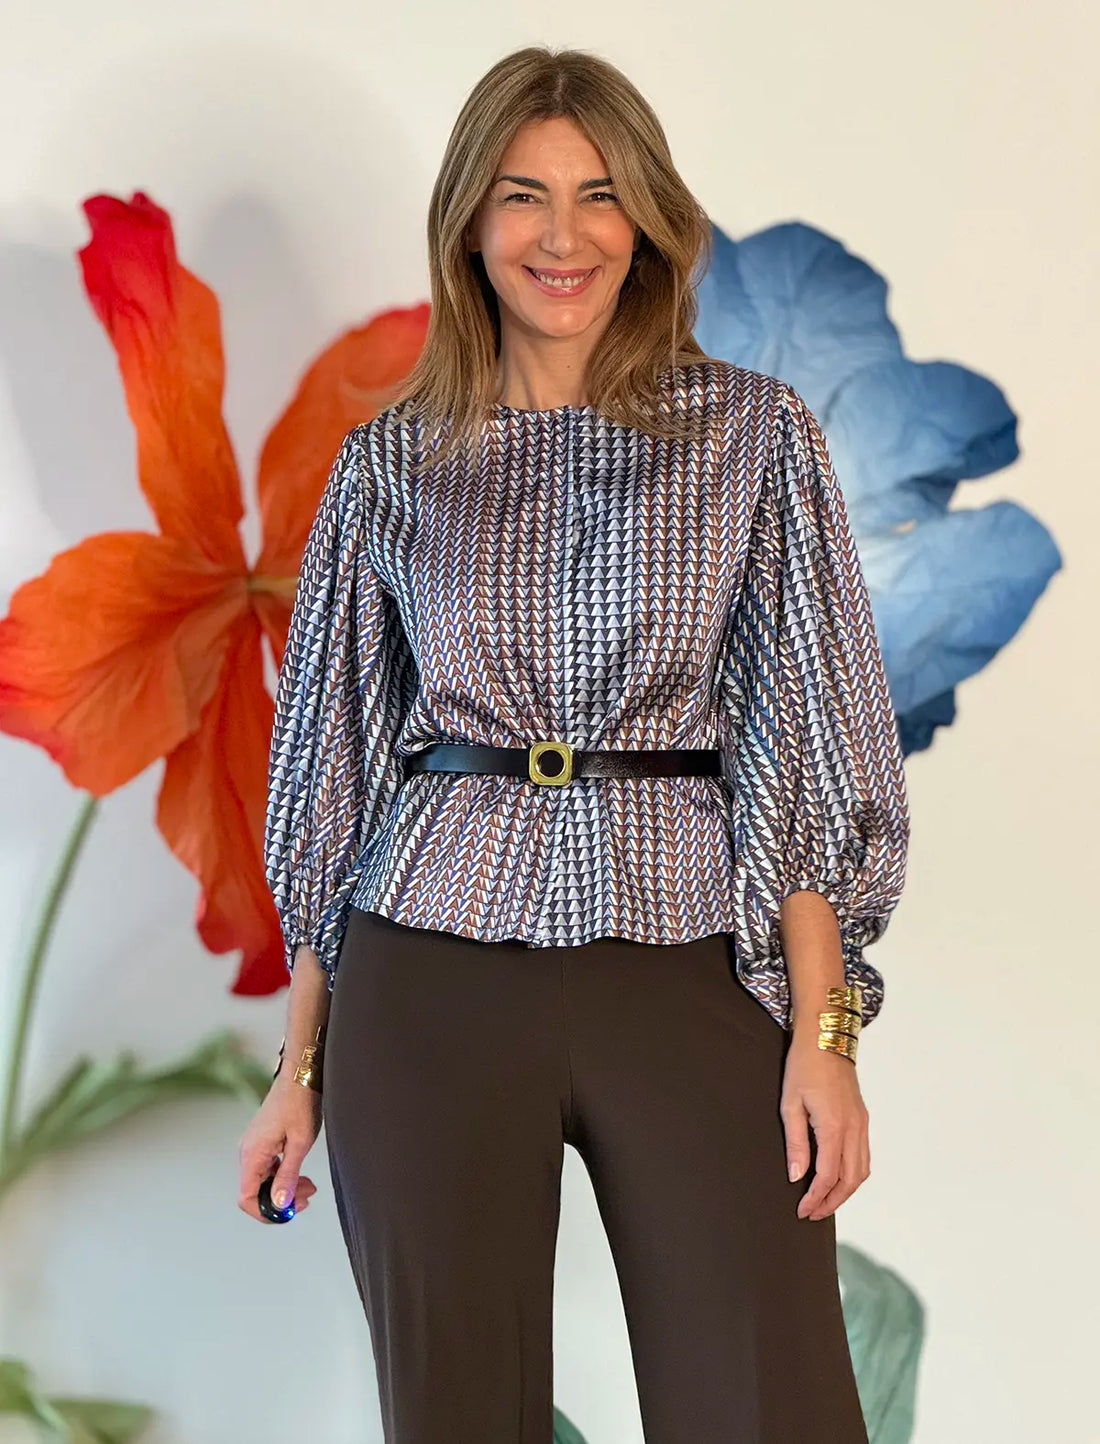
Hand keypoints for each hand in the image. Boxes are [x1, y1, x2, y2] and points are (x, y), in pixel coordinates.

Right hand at [237, 1075, 322, 1222]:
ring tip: (309, 1186)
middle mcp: (248, 1152)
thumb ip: (288, 1175)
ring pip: (264, 1180)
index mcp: (252, 1154)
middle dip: (281, 1200)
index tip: (288, 1213)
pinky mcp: (262, 1141)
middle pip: (256, 1190)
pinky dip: (283, 1174)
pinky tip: (301, 1174)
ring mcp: (254, 1146)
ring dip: (285, 1188)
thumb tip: (279, 1205)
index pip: (247, 1198)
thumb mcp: (299, 1143)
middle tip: (307, 1197)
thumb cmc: (300, 1103)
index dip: (266, 1212)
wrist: (300, 1075)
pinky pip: (268, 1168)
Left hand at [780, 1027, 869, 1219]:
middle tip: (812, 1214)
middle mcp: (853, 1128)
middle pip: (850, 1180)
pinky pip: (864, 1156)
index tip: (802, 1211)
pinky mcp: (863, 1118)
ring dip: (845, 1191)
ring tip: (824, 1202)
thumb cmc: (804, 1065)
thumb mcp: (790, 1103)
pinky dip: (853, 1174)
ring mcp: (862, 1123)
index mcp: (834, 1126)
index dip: (816, 1198)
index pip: (827, 1176)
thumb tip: (796, 1176)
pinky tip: (838, 1178)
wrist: (827, 1037)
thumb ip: (795, 1143)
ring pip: (862, 1171)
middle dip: (832, 1202)